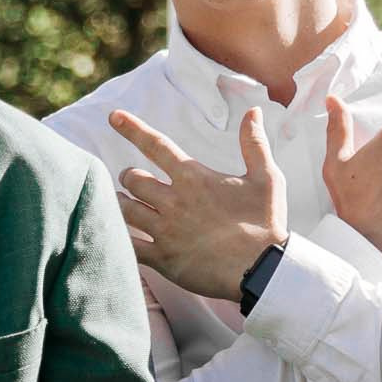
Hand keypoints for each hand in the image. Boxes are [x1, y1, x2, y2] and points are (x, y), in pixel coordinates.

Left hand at [110, 107, 287, 300]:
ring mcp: (165, 230)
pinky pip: (129, 245)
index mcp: (194, 177)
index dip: (132, 128)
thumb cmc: (265, 222)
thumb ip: (253, 143)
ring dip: (122, 203)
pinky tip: (120, 234)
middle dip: (130, 176)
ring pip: (125, 209)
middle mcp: (173, 200)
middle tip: (133, 179)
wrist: (262, 269)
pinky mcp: (163, 258)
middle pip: (133, 179)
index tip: (115, 117)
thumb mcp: (266, 177)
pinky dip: (121, 237)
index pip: (155, 145)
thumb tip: (253, 113)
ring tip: (124, 202)